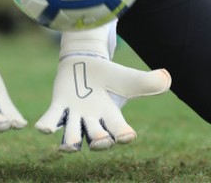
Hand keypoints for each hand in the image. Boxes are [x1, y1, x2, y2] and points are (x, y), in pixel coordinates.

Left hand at [35, 22, 170, 150]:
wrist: (86, 63)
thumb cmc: (110, 76)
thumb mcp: (130, 79)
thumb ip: (148, 82)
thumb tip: (167, 78)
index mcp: (112, 117)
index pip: (120, 131)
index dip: (124, 135)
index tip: (129, 136)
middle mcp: (93, 122)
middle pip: (97, 139)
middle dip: (100, 142)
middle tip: (102, 141)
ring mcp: (75, 116)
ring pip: (72, 136)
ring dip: (71, 142)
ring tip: (68, 147)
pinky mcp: (59, 106)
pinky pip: (52, 119)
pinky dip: (47, 125)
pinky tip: (43, 129)